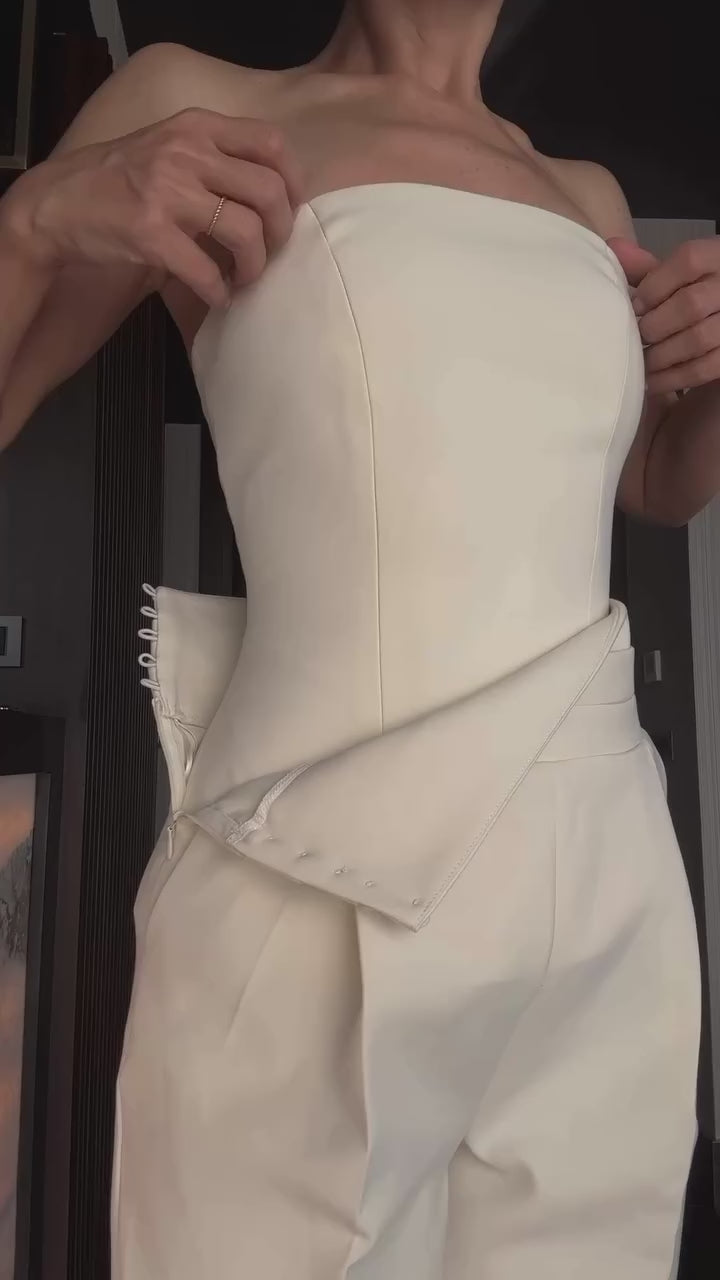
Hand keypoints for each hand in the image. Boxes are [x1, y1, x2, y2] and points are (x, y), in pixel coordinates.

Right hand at [0, 109, 303, 309]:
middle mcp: (186, 152)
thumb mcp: (169, 146)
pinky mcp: (151, 233)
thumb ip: (215, 159)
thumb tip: (274, 196)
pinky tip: (217, 296)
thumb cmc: (121, 179)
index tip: (289, 211)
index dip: (293, 182)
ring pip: (246, 232)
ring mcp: (168, 191)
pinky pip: (207, 271)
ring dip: (254, 266)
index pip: (271, 143)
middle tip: (271, 253)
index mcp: (196, 127)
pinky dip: (220, 291)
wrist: (60, 202)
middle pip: (269, 191)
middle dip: (281, 232)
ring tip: (243, 278)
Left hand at [607, 235, 719, 394]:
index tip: (635, 307)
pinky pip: (705, 368)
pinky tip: (653, 382)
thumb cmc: (692, 293)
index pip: (689, 260)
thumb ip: (647, 267)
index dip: (655, 285)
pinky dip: (674, 378)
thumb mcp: (676, 276)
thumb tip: (613, 249)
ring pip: (698, 339)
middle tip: (636, 338)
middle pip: (691, 304)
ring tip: (641, 362)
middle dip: (655, 325)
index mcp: (718, 256)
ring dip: (661, 355)